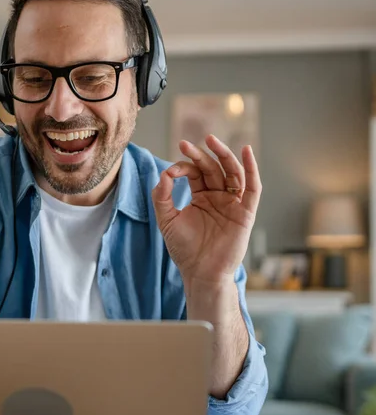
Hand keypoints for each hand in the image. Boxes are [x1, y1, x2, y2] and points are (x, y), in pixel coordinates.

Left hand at [151, 135, 261, 286]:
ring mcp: (233, 203)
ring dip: (224, 155)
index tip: (170, 172)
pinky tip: (246, 151)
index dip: (183, 167)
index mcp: (201, 197)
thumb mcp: (167, 220)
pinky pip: (252, 188)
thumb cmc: (184, 249)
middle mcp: (218, 197)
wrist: (200, 273)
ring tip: (211, 141)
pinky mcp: (246, 213)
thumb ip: (162, 197)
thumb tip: (164, 174)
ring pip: (232, 172)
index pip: (195, 173)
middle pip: (213, 168)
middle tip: (186, 144)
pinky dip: (251, 169)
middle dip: (201, 155)